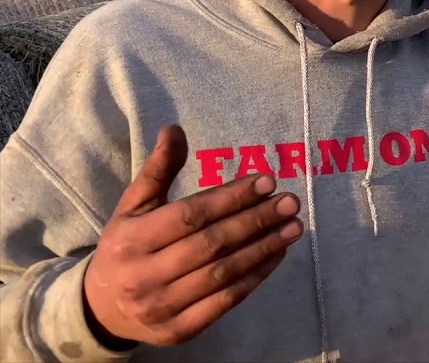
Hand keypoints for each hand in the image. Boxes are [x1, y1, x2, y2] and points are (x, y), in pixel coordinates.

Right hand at [83, 125, 303, 347]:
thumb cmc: (127, 246)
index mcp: (131, 240)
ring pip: (223, 274)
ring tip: (293, 226)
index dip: (231, 198)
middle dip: (256, 221)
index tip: (267, 181)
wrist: (103, 308)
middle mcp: (143, 276)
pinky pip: (226, 301)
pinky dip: (256, 277)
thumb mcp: (134, 206)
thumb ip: (158, 170)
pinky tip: (277, 254)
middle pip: (211, 244)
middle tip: (290, 202)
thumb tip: (175, 129)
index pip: (190, 216)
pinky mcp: (180, 330)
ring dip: (264, 248)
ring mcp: (162, 306)